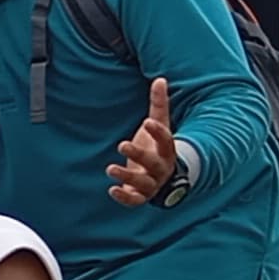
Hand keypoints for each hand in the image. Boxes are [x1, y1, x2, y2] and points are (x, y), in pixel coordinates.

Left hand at [107, 75, 180, 204]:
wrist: (164, 176)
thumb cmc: (158, 146)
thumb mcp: (160, 125)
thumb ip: (159, 104)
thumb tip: (160, 79)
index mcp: (167, 150)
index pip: (166, 140)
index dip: (158, 132)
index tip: (146, 122)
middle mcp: (162, 168)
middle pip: (154, 163)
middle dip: (139, 155)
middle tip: (122, 144)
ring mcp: (152, 184)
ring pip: (143, 183)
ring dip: (127, 177)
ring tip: (110, 168)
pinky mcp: (141, 196)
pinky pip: (135, 200)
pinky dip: (124, 197)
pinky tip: (111, 189)